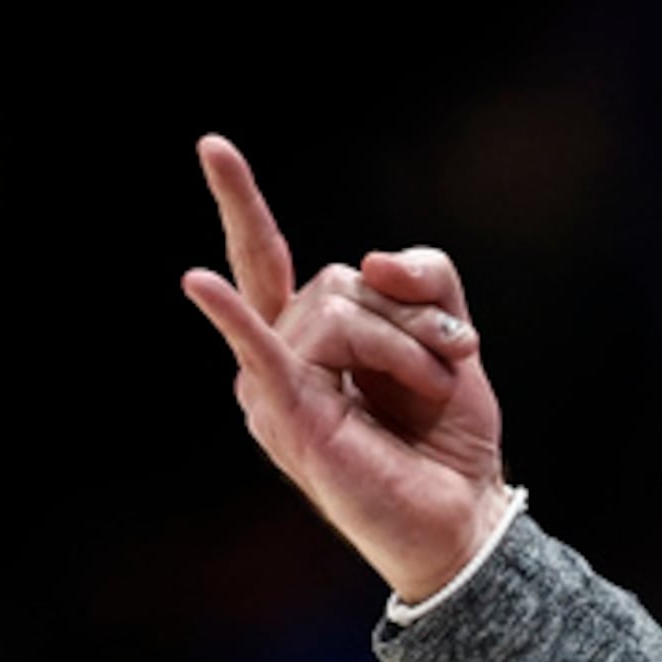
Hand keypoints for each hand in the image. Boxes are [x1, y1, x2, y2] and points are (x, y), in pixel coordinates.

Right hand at [180, 134, 506, 604]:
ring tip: (430, 393)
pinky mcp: (290, 419)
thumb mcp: (450, 341)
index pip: (265, 256)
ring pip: (342, 308)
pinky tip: (198, 284)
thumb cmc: (446, 436)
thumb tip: (371, 260)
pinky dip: (232, 318)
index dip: (240, 201)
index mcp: (306, 336)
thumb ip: (425, 283)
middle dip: (415, 313)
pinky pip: (263, 354)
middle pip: (340, 280)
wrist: (463, 516)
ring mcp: (275, 388)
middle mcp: (278, 355)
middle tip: (454, 360)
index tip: (212, 145)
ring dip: (413, 347)